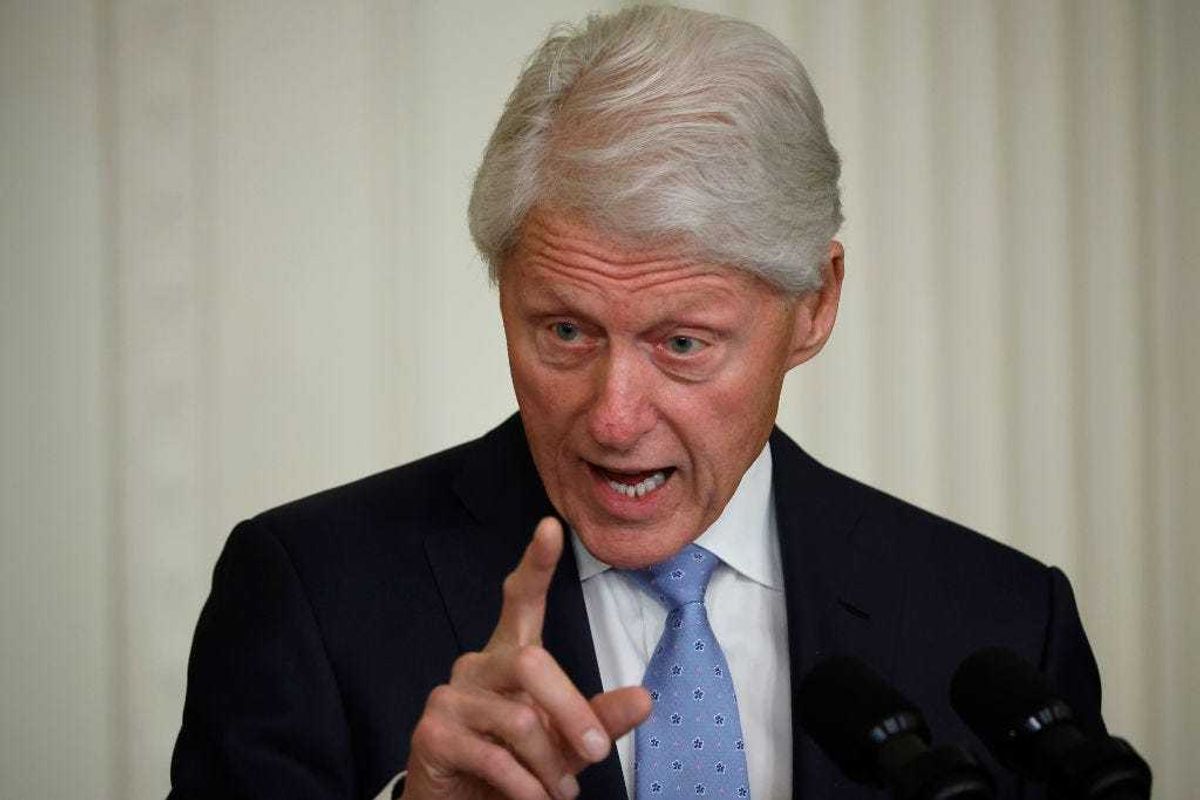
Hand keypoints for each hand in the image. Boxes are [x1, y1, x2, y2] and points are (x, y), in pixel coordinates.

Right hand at [402, 517, 651, 798]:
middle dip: (573, 712)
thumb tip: (645, 699)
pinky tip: (534, 798)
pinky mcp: (432, 731)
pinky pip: (493, 756)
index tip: (551, 527)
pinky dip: (525, 786)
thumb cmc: (517, 765)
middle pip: (533, 663)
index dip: (536, 564)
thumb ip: (599, 718)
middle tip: (599, 754)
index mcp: (510, 654)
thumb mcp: (566, 741)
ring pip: (520, 719)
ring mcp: (450, 695)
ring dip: (550, 765)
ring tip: (561, 791)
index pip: (520, 599)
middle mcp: (477, 664)